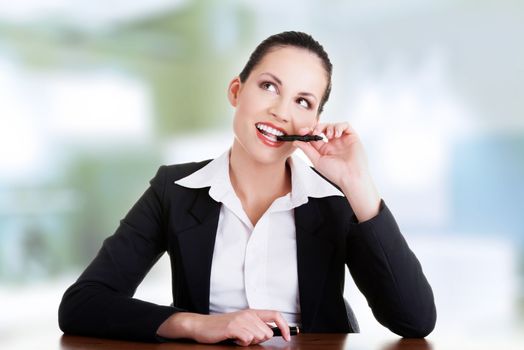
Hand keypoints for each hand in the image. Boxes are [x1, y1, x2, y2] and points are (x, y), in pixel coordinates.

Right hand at [157, 309, 289, 345]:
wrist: (202, 326)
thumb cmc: (222, 328)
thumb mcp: (242, 324)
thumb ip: (256, 326)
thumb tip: (272, 333)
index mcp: (252, 312)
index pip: (276, 315)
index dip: (285, 326)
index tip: (287, 337)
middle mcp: (249, 313)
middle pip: (268, 332)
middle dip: (259, 340)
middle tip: (245, 338)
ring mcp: (241, 319)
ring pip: (259, 337)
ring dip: (249, 342)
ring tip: (237, 338)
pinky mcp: (233, 326)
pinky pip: (247, 340)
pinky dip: (241, 343)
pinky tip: (233, 338)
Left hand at [293, 122, 367, 187]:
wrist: (350, 177)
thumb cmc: (336, 173)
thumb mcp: (317, 160)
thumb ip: (307, 149)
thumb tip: (296, 141)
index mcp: (324, 149)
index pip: (314, 136)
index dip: (308, 132)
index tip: (302, 131)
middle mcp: (333, 143)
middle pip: (323, 128)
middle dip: (317, 127)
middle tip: (315, 131)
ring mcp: (342, 140)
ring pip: (333, 125)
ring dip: (329, 127)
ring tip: (329, 136)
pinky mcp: (352, 137)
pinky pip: (345, 125)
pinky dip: (339, 126)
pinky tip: (337, 134)